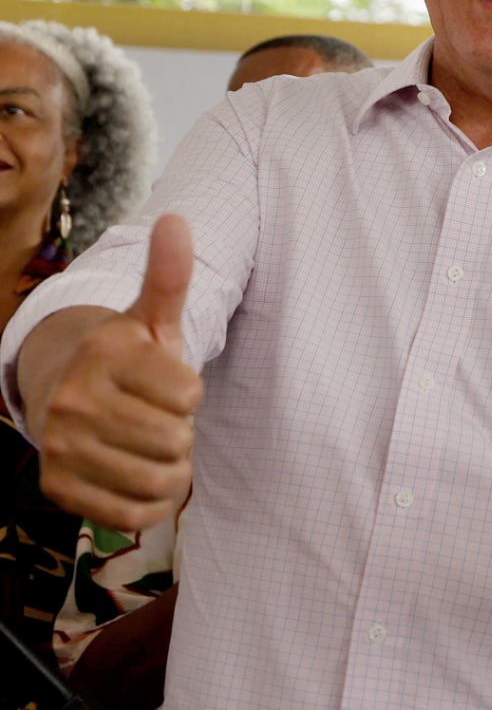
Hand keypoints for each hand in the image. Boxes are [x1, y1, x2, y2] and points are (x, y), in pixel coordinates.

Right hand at [35, 215, 202, 530]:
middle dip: (182, 434)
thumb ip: (170, 275)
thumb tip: (176, 219)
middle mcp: (73, 399)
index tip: (166, 383)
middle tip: (160, 420)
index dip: (190, 393)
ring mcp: (60, 446)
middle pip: (176, 440)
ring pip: (159, 480)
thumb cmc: (126, 357)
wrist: (64, 391)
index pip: (190, 394)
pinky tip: (142, 477)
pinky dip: (154, 503)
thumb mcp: (153, 317)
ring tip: (153, 448)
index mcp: (104, 352)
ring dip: (172, 471)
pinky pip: (135, 514)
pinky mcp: (58, 488)